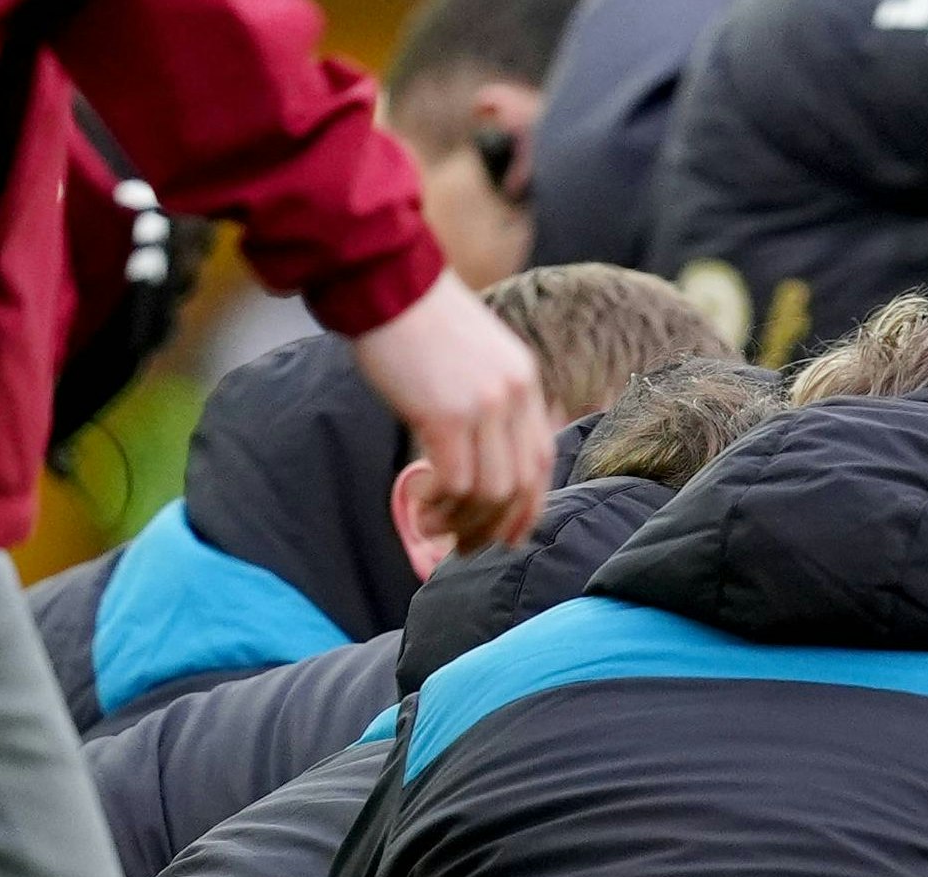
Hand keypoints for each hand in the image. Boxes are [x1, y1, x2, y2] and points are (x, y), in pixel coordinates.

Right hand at [351, 273, 550, 551]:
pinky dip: (442, 505)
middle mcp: (514, 395)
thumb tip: (481, 453)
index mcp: (526, 381)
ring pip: (490, 491)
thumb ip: (489, 399)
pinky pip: (456, 482)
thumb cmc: (416, 318)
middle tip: (467, 548)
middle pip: (521, 483)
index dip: (530, 506)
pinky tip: (422, 508)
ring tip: (435, 530)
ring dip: (463, 521)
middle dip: (495, 526)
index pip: (543, 459)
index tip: (509, 534)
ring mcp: (484, 405)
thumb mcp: (474, 356)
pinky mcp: (446, 414)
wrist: (384, 278)